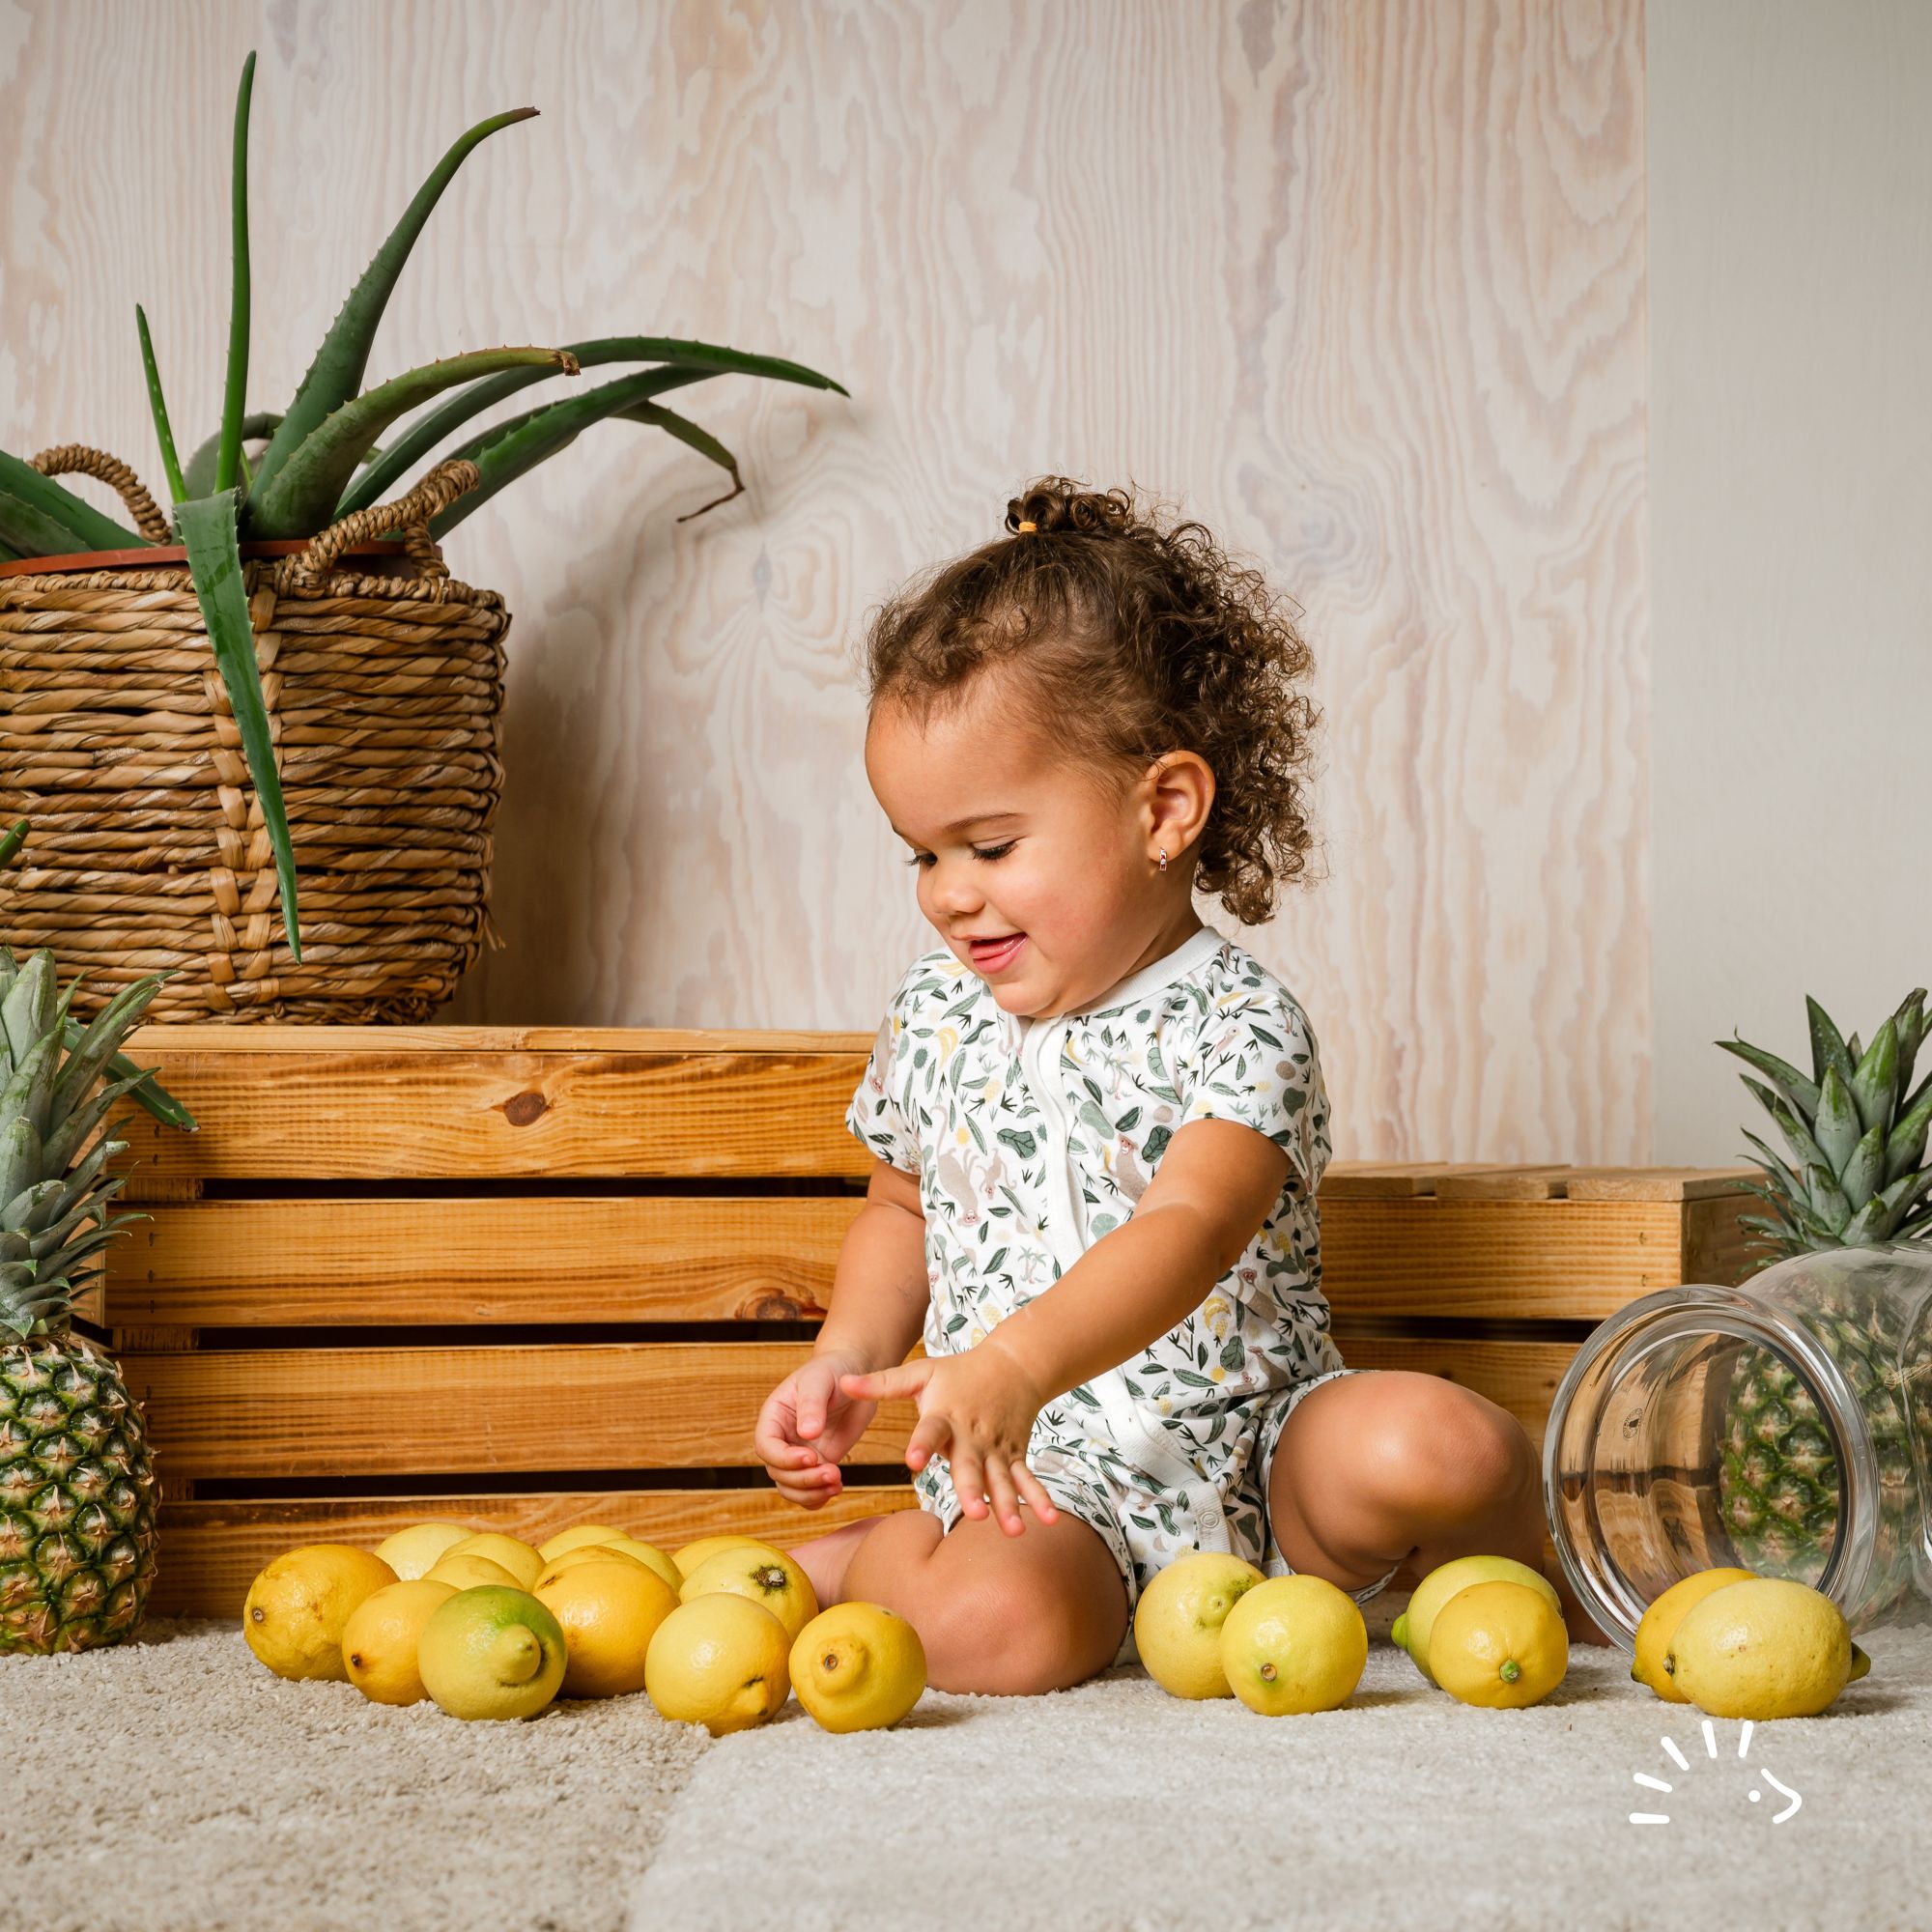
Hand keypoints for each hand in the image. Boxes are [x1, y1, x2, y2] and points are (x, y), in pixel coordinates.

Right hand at [754, 1347, 876, 1508]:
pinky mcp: (818, 1463)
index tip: (811, 1457)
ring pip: (791, 1487)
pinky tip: (836, 1488)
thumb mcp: (820, 1381)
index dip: (784, 1458)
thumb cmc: (832, 1370)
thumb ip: (812, 1405)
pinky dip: (819, 1497)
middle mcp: (782, 1438)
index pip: (766, 1446)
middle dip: (803, 1479)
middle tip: (832, 1472)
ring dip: (811, 1492)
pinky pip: (809, 1491)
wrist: (854, 1374)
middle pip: (778, 1472)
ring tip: (837, 1484)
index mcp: (774, 1417)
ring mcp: (799, 1453)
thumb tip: (806, 1433)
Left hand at [840, 1337, 1058, 1536]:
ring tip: (1013, 1530)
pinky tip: (1048, 1521)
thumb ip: (881, 1384)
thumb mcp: (920, 1373)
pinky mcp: (1015, 1455)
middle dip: (973, 1489)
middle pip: (971, 1465)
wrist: (1014, 1364)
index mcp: (945, 1416)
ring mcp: (997, 1448)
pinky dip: (1039, 1498)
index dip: (922, 1444)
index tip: (913, 1460)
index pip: (931, 1431)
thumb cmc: (959, 1372)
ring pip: (1002, 1479)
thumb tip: (842, 1385)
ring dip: (1009, 1504)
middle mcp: (973, 1435)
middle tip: (973, 1513)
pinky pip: (1027, 1479)